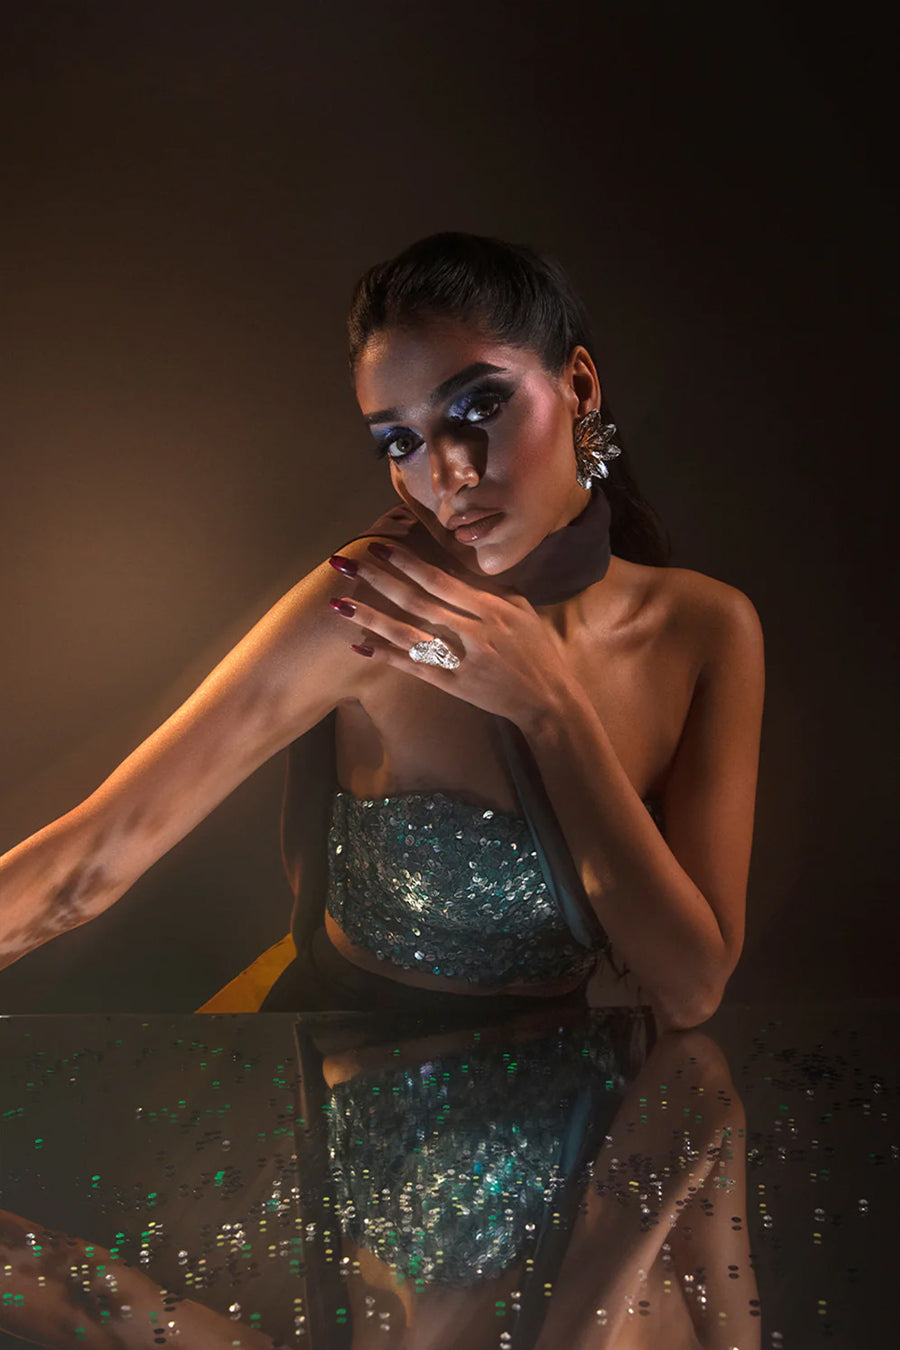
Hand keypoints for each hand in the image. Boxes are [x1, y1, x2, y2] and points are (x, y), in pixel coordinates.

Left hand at [327, 542, 576, 726]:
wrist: (547, 699)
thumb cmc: (534, 649)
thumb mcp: (520, 610)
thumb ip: (487, 589)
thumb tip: (450, 564)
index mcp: (493, 607)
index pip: (442, 579)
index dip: (407, 562)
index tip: (379, 546)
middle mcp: (476, 632)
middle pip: (418, 602)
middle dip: (378, 579)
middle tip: (345, 563)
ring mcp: (464, 660)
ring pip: (409, 636)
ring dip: (372, 618)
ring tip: (339, 603)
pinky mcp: (455, 685)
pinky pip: (415, 668)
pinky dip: (387, 656)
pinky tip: (360, 646)